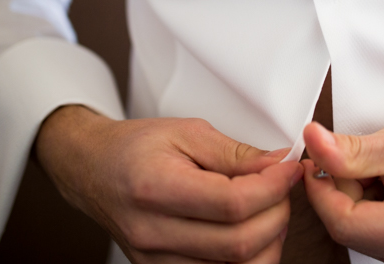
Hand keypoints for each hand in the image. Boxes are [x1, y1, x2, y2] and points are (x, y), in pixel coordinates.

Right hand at [35, 105, 302, 262]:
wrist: (93, 169)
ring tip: (269, 208)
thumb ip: (235, 152)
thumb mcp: (186, 132)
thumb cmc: (134, 147)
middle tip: (284, 188)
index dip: (274, 188)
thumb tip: (278, 164)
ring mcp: (156, 260)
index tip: (290, 169)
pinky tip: (250, 229)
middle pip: (240, 244)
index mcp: (156, 189)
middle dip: (278, 214)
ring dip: (267, 240)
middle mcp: (153, 233)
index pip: (233, 204)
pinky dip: (246, 256)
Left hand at [302, 94, 383, 263]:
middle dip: (339, 185)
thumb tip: (312, 142)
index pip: (343, 222)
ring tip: (379, 161)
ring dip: (352, 189)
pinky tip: (382, 174)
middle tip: (350, 151)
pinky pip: (369, 222)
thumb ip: (351, 150)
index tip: (315, 156)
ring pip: (355, 223)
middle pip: (347, 226)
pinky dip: (364, 194)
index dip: (321, 187)